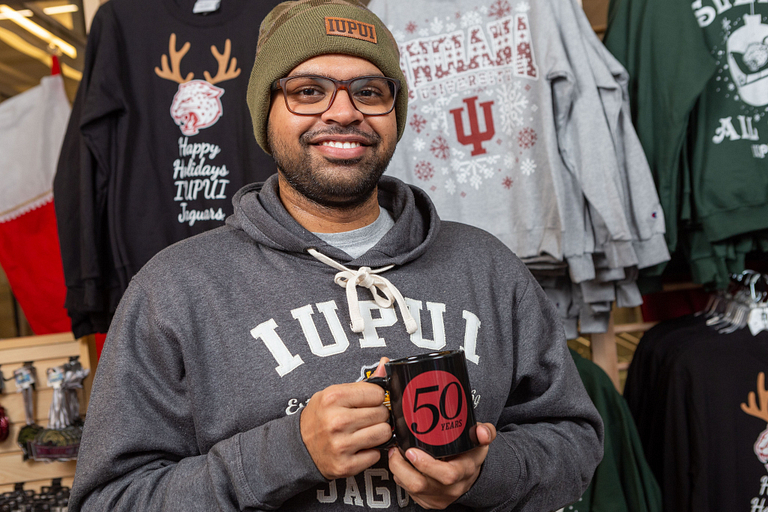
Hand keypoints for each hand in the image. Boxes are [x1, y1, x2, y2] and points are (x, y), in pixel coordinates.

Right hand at [300, 358, 391, 479]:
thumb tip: (386, 363)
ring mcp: (341, 445)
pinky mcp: (345, 465)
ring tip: (364, 432)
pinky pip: (376, 455)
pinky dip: (370, 452)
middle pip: (382, 413)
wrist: (298, 447)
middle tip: (365, 418)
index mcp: (333, 398)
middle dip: (378, 415)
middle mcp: (337, 421)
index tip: (367, 403)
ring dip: (378, 433)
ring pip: (384, 434)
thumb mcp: (334, 394)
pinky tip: (358, 447)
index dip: (375, 398)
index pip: (377, 393)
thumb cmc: (320, 417)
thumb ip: (363, 382)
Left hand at [388, 422, 496, 508]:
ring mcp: (439, 497)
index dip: (426, 464)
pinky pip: (409, 492)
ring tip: (396, 453)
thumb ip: (485, 432)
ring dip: (398, 471)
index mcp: (464, 472)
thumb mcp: (480, 442)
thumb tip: (482, 432)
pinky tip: (402, 465)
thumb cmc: (471, 456)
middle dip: (402, 467)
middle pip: (421, 484)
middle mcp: (451, 488)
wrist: (471, 477)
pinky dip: (401, 478)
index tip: (412, 451)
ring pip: (411, 489)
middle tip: (397, 450)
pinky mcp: (429, 502)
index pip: (446, 475)